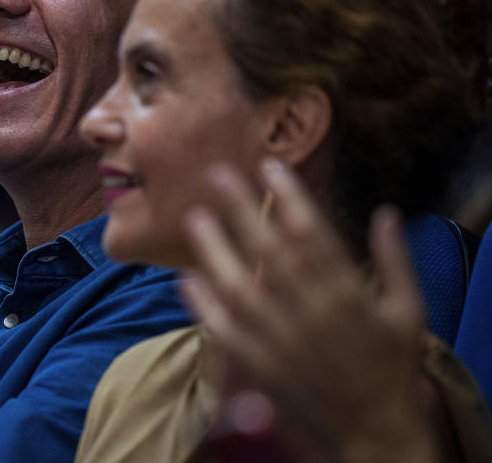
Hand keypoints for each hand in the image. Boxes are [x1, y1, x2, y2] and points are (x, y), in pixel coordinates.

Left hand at [180, 159, 437, 462]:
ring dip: (214, 250)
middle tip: (217, 174)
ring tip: (194, 218)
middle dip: (242, 208)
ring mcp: (282, 340)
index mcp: (347, 293)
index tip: (268, 166)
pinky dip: (204, 306)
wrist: (376, 428)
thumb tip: (386, 213)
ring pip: (240, 287)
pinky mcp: (262, 365)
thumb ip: (396, 261)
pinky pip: (226, 331)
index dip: (288, 196)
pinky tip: (186, 279)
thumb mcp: (409, 311)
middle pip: (269, 250)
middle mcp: (311, 312)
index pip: (312, 233)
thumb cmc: (392, 365)